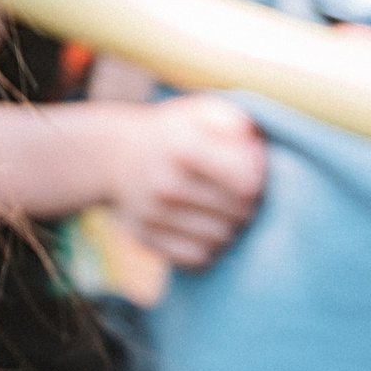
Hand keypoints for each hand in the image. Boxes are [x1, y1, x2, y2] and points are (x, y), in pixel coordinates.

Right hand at [101, 92, 265, 267]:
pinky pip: (196, 257)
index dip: (256, 179)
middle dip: (245, 204)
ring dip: (226, 226)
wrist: (114, 156)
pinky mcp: (144, 238)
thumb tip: (257, 158)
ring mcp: (152, 214)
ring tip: (217, 210)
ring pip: (220, 238)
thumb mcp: (202, 113)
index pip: (246, 183)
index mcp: (182, 147)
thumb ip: (236, 124)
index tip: (247, 172)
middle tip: (234, 193)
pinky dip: (205, 246)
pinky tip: (200, 228)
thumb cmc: (174, 134)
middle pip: (237, 212)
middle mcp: (164, 183)